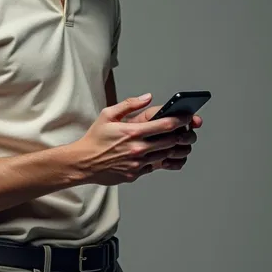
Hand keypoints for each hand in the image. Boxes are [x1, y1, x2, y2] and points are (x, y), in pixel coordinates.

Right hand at [74, 94, 195, 185]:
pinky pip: (154, 166)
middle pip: (171, 141)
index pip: (166, 125)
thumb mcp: (108, 115)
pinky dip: (158, 159)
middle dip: (181, 134)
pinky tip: (156, 153)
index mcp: (133, 132)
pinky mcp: (135, 174)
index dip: (181, 120)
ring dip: (172, 147)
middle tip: (184, 129)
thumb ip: (129, 104)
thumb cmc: (95, 138)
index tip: (188, 116)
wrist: (83, 163)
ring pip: (166, 155)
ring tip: (172, 140)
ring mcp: (138, 163)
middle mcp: (138, 149)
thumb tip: (148, 97)